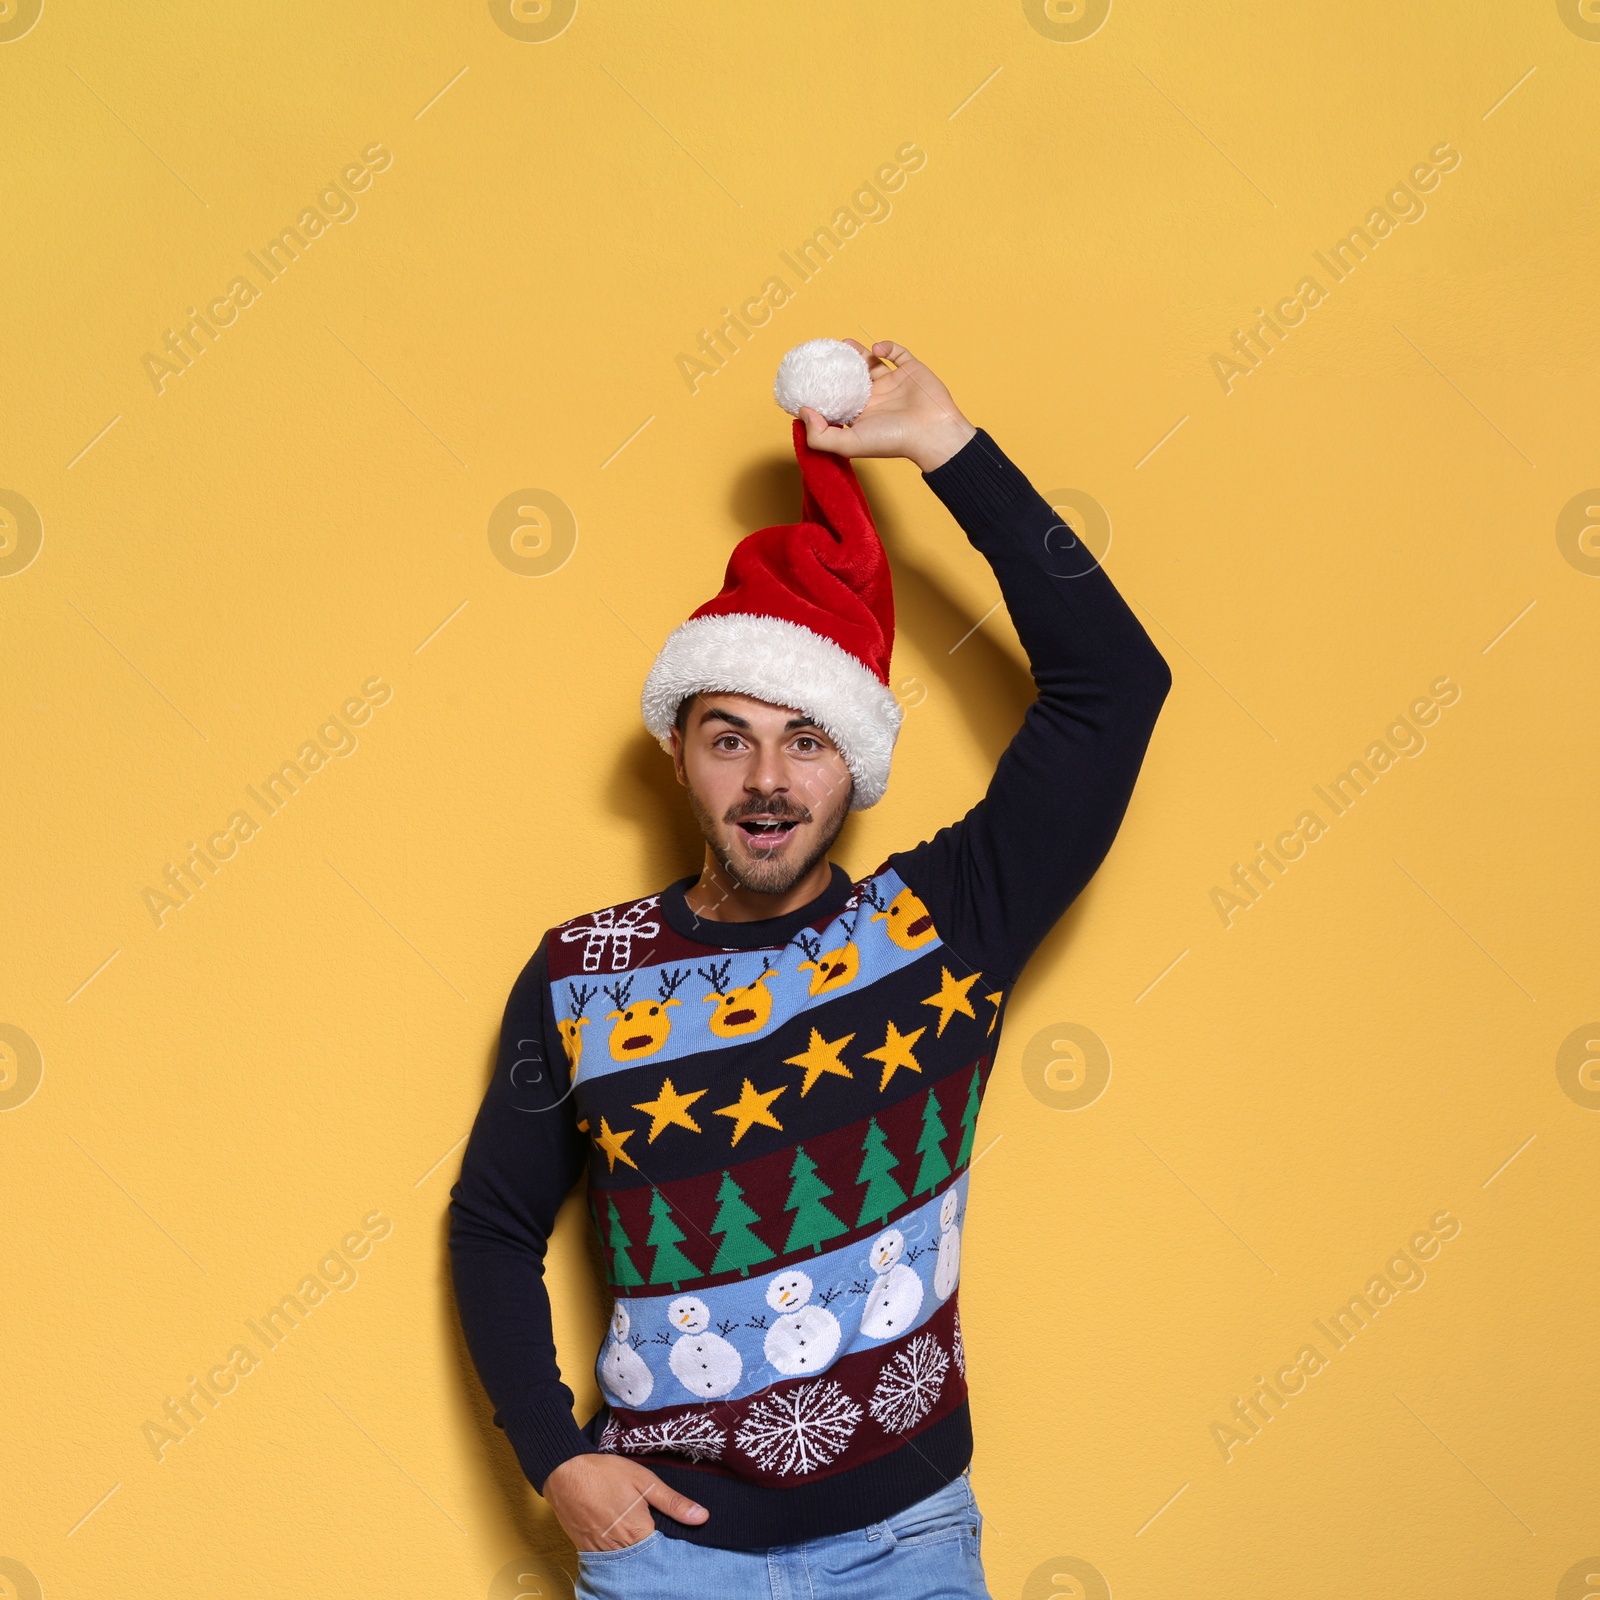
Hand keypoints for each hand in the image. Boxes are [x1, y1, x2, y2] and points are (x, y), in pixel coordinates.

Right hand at [543, 1452, 707, 1551]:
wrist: (565, 1472)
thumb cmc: (606, 1473)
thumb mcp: (645, 1481)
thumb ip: (673, 1502)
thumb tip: (702, 1517)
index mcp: (638, 1533)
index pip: (664, 1554)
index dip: (674, 1548)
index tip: (682, 1542)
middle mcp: (620, 1550)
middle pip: (645, 1562)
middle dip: (655, 1555)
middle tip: (660, 1539)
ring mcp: (601, 1553)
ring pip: (627, 1564)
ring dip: (637, 1556)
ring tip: (643, 1539)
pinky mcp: (587, 1550)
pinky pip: (608, 1561)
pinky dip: (618, 1555)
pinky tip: (623, 1541)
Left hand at [798, 339, 975, 472]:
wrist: (932, 432)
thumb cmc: (892, 441)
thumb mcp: (849, 444)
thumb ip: (820, 435)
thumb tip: (802, 412)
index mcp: (863, 416)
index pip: (839, 400)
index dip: (825, 390)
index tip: (810, 379)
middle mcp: (877, 399)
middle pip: (853, 378)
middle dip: (839, 367)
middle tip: (827, 355)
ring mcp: (894, 383)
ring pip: (872, 363)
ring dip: (859, 353)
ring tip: (845, 345)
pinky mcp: (911, 370)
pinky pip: (897, 353)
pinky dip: (887, 347)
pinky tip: (877, 350)